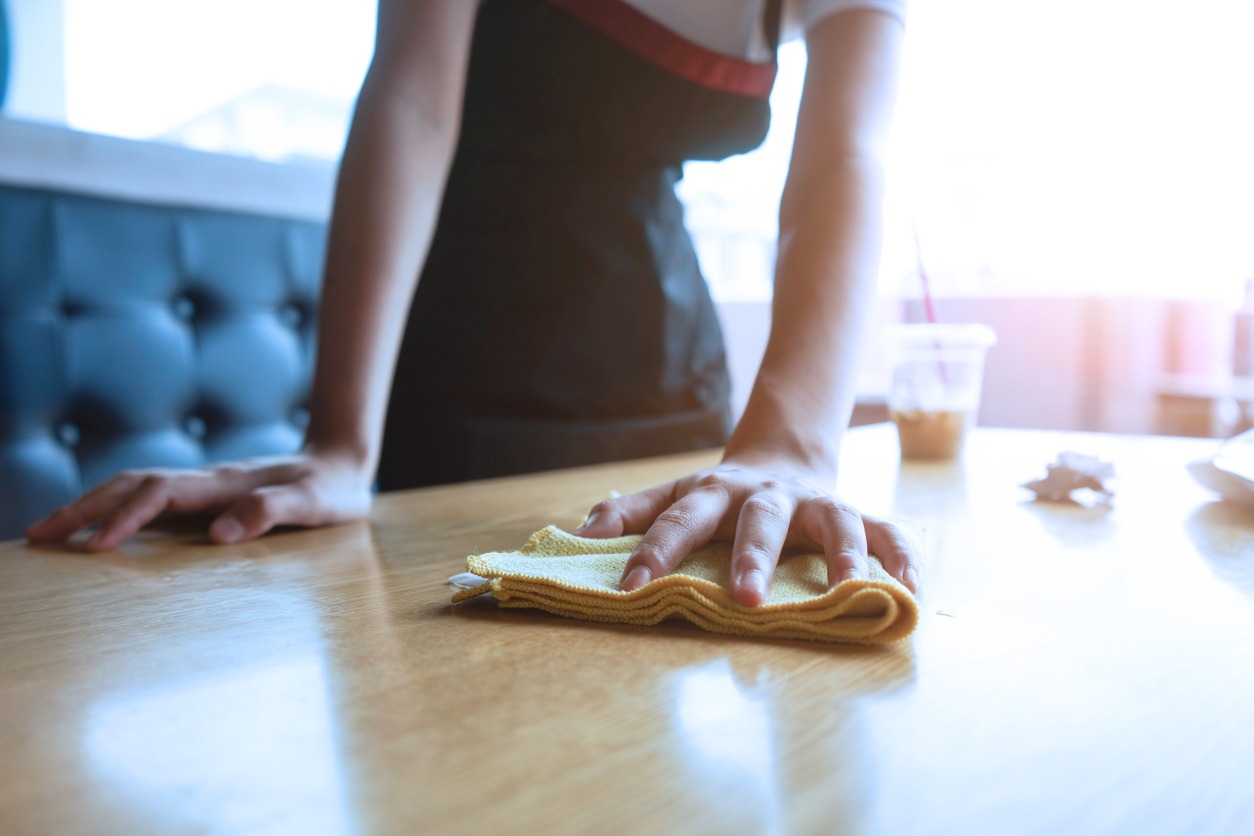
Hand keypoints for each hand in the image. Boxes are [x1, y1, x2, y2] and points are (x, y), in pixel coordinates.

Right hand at [24, 446, 372, 550]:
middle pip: (130, 485)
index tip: (93, 548)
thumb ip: (273, 511)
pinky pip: (147, 499)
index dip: (125, 519)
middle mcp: (206, 479)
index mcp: (226, 482)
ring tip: (47, 532)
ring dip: (89, 506)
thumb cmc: (334, 487)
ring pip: (132, 488)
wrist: (344, 461)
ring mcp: (203, 485)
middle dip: (81, 508)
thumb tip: (220, 534)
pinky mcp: (206, 495)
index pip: (161, 496)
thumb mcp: (317, 504)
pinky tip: (96, 528)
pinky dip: (112, 509)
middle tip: (36, 536)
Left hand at [573, 460, 919, 605]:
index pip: (679, 520)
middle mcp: (768, 495)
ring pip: (838, 522)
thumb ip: (632, 512)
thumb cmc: (719, 495)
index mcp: (715, 492)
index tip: (631, 591)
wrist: (783, 455)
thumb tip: (580, 532)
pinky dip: (905, 559)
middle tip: (744, 599)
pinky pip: (890, 533)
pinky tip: (911, 592)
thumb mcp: (675, 495)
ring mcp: (818, 503)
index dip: (653, 553)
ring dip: (843, 555)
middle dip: (752, 557)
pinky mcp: (856, 514)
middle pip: (760, 519)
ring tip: (847, 591)